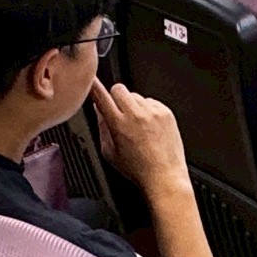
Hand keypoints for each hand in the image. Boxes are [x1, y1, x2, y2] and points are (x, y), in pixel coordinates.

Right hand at [88, 79, 190, 197]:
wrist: (164, 176)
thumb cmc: (138, 169)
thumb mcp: (110, 153)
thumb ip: (102, 128)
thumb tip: (99, 110)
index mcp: (119, 124)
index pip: (101, 97)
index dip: (93, 86)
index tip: (90, 80)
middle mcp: (136, 115)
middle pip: (119, 89)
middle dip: (115, 97)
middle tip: (118, 111)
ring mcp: (153, 112)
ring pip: (136, 95)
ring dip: (133, 105)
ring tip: (137, 125)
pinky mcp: (166, 112)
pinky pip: (151, 101)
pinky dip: (148, 110)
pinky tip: (149, 127)